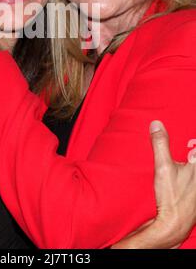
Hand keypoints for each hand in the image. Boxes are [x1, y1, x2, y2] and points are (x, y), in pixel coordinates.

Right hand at [111, 120, 195, 248]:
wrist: (174, 223)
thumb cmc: (171, 196)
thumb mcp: (163, 166)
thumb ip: (160, 143)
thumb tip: (156, 124)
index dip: (195, 144)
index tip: (189, 144)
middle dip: (194, 154)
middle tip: (188, 151)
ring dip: (192, 166)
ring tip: (185, 163)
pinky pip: (194, 183)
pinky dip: (191, 177)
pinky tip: (182, 180)